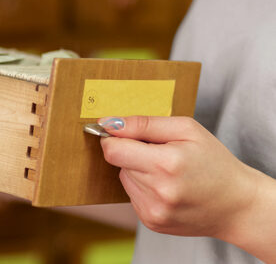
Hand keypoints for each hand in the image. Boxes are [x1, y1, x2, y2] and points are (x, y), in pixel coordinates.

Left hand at [98, 116, 260, 239]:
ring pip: (124, 178)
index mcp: (166, 163)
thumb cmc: (214, 162)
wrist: (237, 205)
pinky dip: (144, 188)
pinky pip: (132, 195)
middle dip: (133, 152)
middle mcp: (157, 191)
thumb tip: (108, 123)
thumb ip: (144, 124)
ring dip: (138, 171)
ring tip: (168, 173)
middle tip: (162, 153)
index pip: (113, 150)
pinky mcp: (151, 221)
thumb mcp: (186, 130)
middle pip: (119, 162)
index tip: (121, 133)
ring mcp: (153, 210)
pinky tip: (167, 188)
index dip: (113, 138)